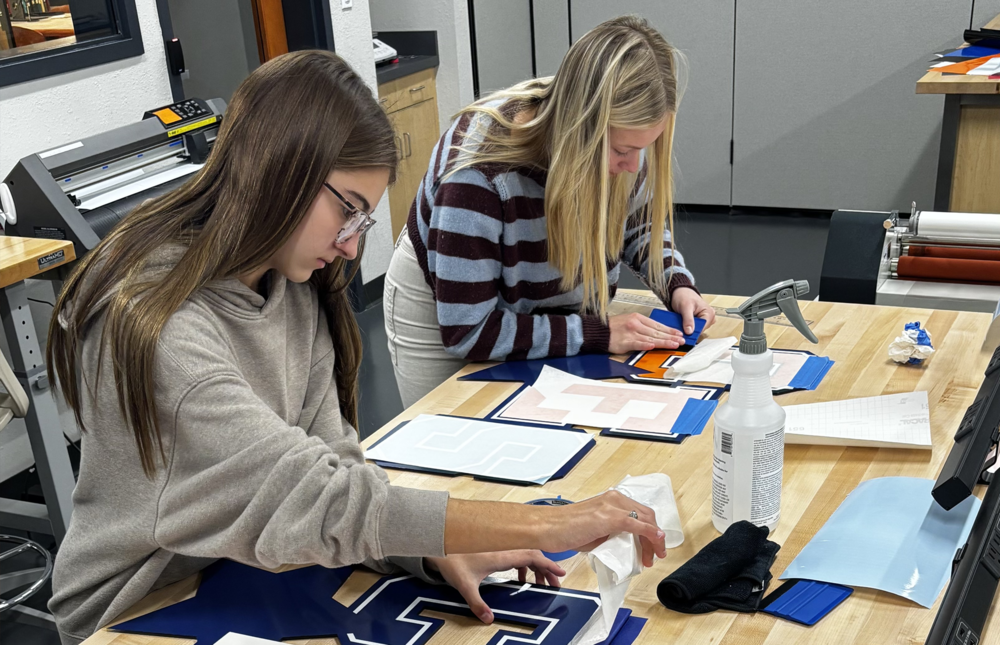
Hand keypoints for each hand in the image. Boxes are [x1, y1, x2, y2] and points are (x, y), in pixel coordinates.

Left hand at [426, 551, 565, 622]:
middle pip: (533, 554)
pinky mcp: (494, 548)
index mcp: (502, 554)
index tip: (561, 573)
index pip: (532, 556)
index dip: (549, 564)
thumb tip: (488, 618)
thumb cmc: (451, 559)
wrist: (439, 543)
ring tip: (541, 582)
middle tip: (554, 584)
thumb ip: (477, 603)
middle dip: (546, 568)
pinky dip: (524, 565)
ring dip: (536, 567)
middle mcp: (504, 548)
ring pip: (525, 553)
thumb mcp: (465, 585)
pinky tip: (520, 577)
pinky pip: (516, 554)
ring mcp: (500, 547)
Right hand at [539, 491, 665, 567]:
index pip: (639, 512)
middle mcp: (613, 498)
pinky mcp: (610, 517)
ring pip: (646, 519)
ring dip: (652, 540)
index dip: (649, 530)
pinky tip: (655, 543)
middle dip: (653, 537)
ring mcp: (612, 506)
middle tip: (651, 555)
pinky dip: (651, 534)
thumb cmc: (564, 529)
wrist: (547, 527)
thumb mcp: (594, 529)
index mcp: (610, 499)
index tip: (650, 546)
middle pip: (646, 515)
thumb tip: (625, 544)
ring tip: (649, 558)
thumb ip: (611, 532)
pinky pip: (638, 525)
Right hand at [608, 312, 684, 353]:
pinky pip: (637, 343)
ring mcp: (630, 333)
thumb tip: (656, 332)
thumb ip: (642, 326)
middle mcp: (636, 324)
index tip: (678, 334)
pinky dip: (645, 344)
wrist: (598, 330)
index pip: (657, 325)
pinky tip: (653, 346)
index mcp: (637, 317)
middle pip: (656, 332)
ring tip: (674, 344)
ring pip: (650, 338)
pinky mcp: (624, 342)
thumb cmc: (613, 327)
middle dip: (670, 337)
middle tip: (681, 341)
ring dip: (663, 342)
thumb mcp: (629, 320)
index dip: (669, 330)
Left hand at [670, 288, 715, 336]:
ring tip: (680, 325)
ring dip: (687, 330)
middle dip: (690, 331)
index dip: (693, 332)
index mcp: (709, 313)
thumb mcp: (685, 307)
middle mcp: (709, 318)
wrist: (681, 292)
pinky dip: (687, 328)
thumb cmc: (684, 296)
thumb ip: (688, 319)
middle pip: (700, 330)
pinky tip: (681, 325)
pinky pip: (693, 328)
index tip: (684, 335)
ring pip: (696, 330)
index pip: (703, 328)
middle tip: (680, 329)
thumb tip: (689, 332)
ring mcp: (704, 321)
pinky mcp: (698, 322)